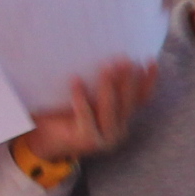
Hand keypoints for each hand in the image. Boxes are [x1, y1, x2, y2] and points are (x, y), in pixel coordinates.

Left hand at [22, 58, 155, 161]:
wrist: (44, 142)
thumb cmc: (62, 116)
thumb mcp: (87, 100)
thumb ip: (99, 87)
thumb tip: (106, 53)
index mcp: (121, 120)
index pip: (142, 100)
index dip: (149, 81)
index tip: (150, 60)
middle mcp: (118, 131)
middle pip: (129, 103)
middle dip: (129, 80)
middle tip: (126, 59)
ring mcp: (105, 139)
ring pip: (111, 109)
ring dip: (109, 86)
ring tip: (105, 66)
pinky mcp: (88, 141)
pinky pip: (85, 115)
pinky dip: (80, 97)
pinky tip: (76, 79)